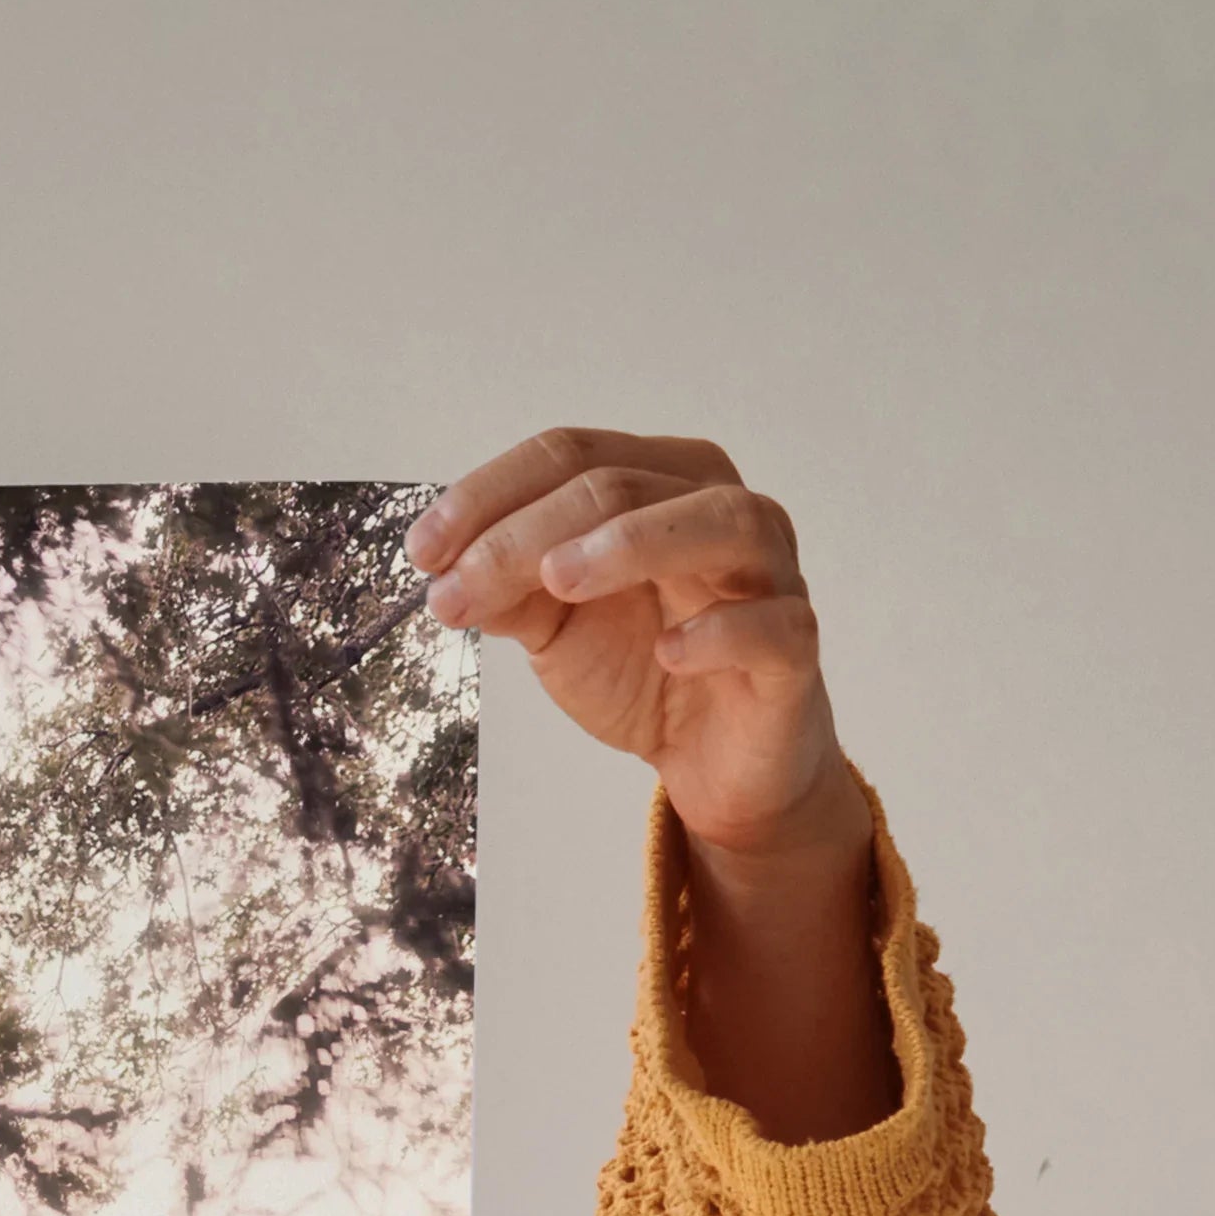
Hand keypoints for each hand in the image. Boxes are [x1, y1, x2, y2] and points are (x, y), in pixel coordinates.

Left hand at [412, 428, 895, 1137]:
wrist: (712, 760)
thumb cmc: (642, 668)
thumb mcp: (556, 626)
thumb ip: (509, 589)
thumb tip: (445, 569)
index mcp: (661, 483)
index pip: (572, 455)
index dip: (490, 495)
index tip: (421, 552)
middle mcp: (721, 509)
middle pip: (624, 484)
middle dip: (526, 534)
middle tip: (456, 588)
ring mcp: (769, 574)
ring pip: (718, 523)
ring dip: (632, 543)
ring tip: (558, 580)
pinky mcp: (793, 649)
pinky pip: (772, 625)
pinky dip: (720, 631)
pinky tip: (669, 651)